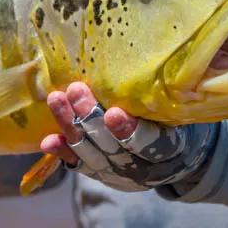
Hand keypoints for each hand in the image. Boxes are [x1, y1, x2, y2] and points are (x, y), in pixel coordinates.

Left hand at [40, 82, 216, 191]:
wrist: (174, 155)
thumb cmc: (174, 118)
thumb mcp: (178, 108)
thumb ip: (162, 96)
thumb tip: (149, 53)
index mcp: (169, 151)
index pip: (150, 145)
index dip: (131, 132)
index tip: (114, 113)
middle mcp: (143, 169)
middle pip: (114, 148)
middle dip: (92, 119)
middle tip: (77, 91)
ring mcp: (119, 174)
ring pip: (92, 155)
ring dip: (71, 127)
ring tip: (56, 100)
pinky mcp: (100, 174)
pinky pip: (79, 164)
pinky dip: (63, 152)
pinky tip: (48, 140)